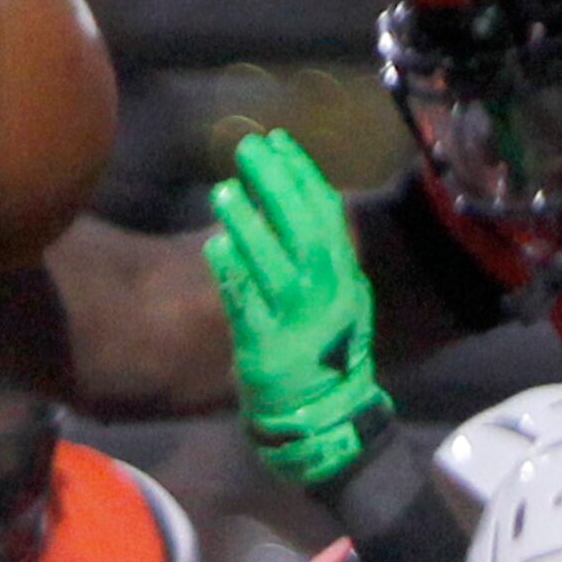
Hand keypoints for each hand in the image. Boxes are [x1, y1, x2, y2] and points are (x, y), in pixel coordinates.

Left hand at [202, 129, 391, 486]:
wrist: (326, 419)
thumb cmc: (325, 355)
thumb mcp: (337, 302)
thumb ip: (320, 257)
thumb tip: (295, 203)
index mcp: (345, 280)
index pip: (326, 216)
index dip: (302, 175)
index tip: (278, 142)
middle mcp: (326, 297)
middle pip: (303, 231)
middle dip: (277, 185)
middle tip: (249, 149)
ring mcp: (297, 324)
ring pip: (275, 266)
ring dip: (251, 226)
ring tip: (224, 190)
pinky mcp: (267, 350)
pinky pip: (250, 306)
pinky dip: (236, 275)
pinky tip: (216, 245)